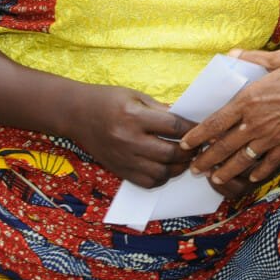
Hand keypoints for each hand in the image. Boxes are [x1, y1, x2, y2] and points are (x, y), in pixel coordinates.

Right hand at [65, 84, 195, 188]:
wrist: (75, 114)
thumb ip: (161, 109)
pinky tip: (168, 168)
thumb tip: (186, 120)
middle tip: (199, 146)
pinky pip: (147, 182)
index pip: (173, 126)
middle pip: (170, 153)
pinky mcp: (119, 170)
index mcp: (134, 117)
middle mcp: (128, 140)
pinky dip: (162, 177)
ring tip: (186, 158)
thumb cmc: (107, 100)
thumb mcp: (136, 96)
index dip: (192, 128)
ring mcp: (123, 158)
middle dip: (190, 151)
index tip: (203, 128)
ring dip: (179, 167)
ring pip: (161, 173)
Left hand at [181, 48, 279, 184]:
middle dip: (207, 159)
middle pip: (224, 146)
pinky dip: (259, 172)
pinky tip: (251, 177)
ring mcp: (272, 137)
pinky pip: (270, 163)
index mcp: (249, 100)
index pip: (216, 122)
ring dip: (226, 170)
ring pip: (243, 159)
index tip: (186, 144)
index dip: (198, 135)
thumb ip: (254, 58)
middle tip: (194, 169)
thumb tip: (233, 53)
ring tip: (215, 178)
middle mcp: (256, 123)